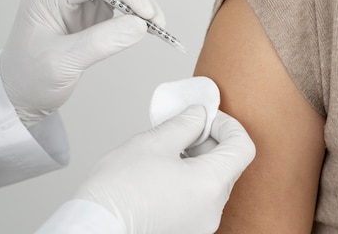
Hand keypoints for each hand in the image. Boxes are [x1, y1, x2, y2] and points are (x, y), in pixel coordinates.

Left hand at [0, 0, 164, 123]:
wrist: (17, 97)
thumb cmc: (29, 79)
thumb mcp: (64, 62)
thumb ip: (101, 42)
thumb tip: (139, 26)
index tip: (148, 13)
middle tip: (157, 20)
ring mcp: (74, 4)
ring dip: (137, 4)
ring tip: (155, 26)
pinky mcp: (84, 18)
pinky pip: (114, 8)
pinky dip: (131, 16)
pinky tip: (142, 28)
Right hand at [74, 106, 255, 233]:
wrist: (95, 227)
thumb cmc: (119, 189)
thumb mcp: (154, 142)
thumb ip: (184, 124)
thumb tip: (199, 115)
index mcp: (211, 184)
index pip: (243, 147)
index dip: (227, 125)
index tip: (204, 118)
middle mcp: (213, 209)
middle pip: (227, 166)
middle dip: (208, 142)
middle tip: (181, 130)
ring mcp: (200, 224)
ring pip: (211, 184)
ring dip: (196, 162)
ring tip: (165, 154)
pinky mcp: (185, 231)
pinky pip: (197, 201)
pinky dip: (187, 183)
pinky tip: (160, 176)